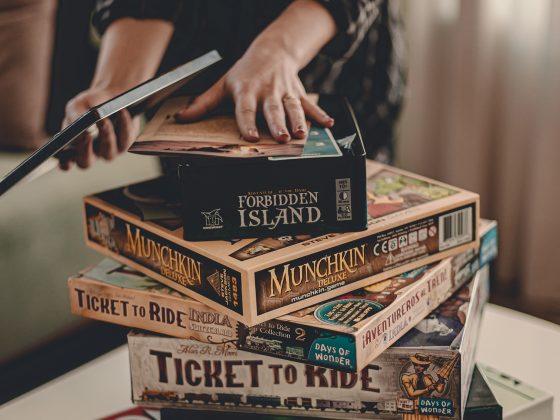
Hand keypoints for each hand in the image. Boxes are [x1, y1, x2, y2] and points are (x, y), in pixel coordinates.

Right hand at [60, 88, 138, 169]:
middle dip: (84, 150)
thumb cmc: (92, 103)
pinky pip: (127, 138)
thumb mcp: (78, 104)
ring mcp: (111, 150)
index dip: (65, 164)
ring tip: (103, 120)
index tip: (65, 159)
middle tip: (85, 135)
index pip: (66, 162)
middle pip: (86, 161)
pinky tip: (121, 111)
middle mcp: (93, 153)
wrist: (114, 96)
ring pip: (108, 153)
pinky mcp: (127, 143)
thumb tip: (78, 124)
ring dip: (106, 135)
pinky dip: (124, 123)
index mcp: (74, 146)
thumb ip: (73, 114)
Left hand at [174, 46, 333, 142]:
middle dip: (278, 123)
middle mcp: (267, 91)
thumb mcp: (223, 84)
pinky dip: (320, 114)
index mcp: (247, 90)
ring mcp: (285, 92)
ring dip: (299, 120)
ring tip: (302, 134)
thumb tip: (182, 118)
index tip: (249, 136)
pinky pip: (310, 104)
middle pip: (273, 109)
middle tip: (282, 138)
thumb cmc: (246, 71)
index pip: (246, 108)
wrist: (273, 50)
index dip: (247, 122)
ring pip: (293, 107)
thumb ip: (204, 103)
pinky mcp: (299, 93)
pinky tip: (329, 123)